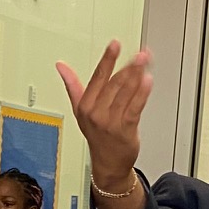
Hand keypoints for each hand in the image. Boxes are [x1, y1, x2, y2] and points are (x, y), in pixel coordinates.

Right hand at [57, 41, 151, 190]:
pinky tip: (148, 81)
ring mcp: (111, 122)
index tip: (115, 44)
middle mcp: (97, 113)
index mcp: (86, 105)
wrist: (108, 164)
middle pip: (114, 83)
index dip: (108, 59)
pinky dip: (142, 93)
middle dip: (129, 66)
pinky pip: (134, 108)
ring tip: (145, 61)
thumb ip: (72, 85)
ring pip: (125, 93)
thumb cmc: (97, 135)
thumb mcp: (80, 110)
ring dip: (137, 75)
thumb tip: (60, 66)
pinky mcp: (125, 130)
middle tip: (140, 54)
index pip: (98, 77)